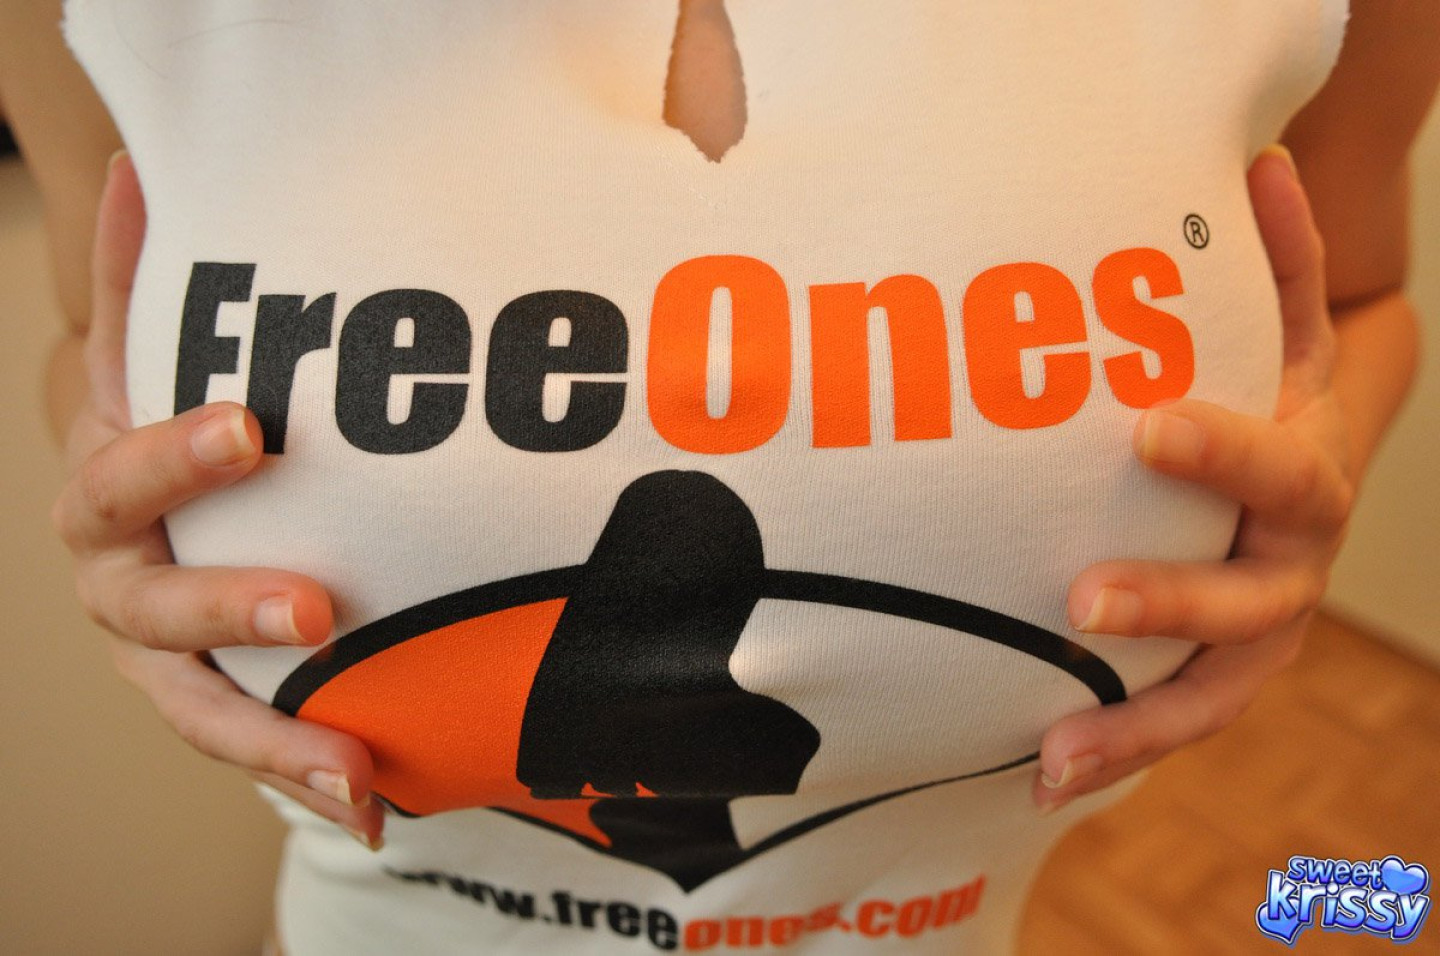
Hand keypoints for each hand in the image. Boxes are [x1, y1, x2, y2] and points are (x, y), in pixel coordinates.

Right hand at [50, 151, 384, 847]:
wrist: (136, 513)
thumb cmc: (158, 433)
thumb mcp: (142, 358)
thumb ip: (136, 277)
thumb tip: (134, 165)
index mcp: (103, 496)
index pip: (123, 475)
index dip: (175, 453)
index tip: (253, 429)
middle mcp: (121, 588)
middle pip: (155, 608)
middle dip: (230, 605)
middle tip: (317, 605)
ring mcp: (162, 663)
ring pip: (204, 710)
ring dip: (279, 743)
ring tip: (356, 773)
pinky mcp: (215, 707)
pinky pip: (256, 748)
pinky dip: (308, 778)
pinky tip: (383, 805)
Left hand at [1033, 144, 1354, 811]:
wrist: (1311, 483)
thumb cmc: (1279, 401)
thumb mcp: (1290, 336)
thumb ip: (1278, 264)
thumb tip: (1257, 163)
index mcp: (1305, 480)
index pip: (1274, 466)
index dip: (1221, 447)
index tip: (1146, 426)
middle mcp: (1288, 571)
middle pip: (1244, 603)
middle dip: (1168, 604)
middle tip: (1078, 603)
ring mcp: (1255, 641)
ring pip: (1208, 698)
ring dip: (1132, 728)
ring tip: (1051, 754)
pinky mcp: (1216, 683)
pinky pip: (1169, 726)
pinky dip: (1113, 752)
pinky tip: (1036, 774)